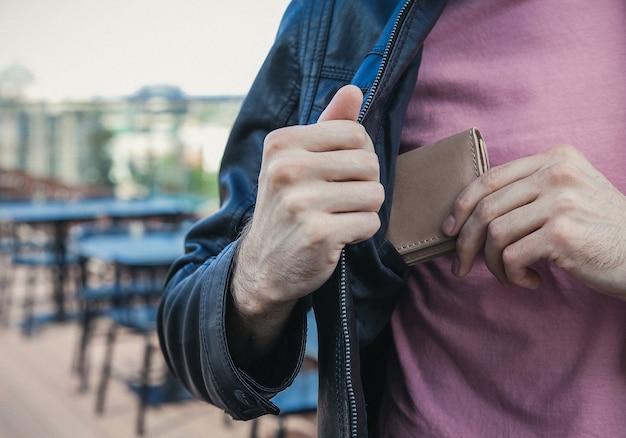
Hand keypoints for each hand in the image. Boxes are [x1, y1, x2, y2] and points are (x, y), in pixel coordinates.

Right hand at [233, 85, 383, 318]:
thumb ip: (328, 125)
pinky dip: (361, 232)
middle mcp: (287, 169)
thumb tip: (355, 89)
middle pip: (369, 162)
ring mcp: (301, 203)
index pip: (354, 133)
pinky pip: (370, 223)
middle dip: (364, 184)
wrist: (264, 265)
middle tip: (339, 200)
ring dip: (364, 210)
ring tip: (338, 217)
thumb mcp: (297, 161)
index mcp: (281, 144)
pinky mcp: (318, 234)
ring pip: (374, 194)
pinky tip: (338, 237)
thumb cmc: (288, 206)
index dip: (359, 155)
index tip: (340, 173)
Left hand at [442, 144, 625, 297]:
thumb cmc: (600, 231)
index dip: (461, 205)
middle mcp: (557, 173)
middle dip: (464, 242)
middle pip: (486, 208)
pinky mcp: (563, 233)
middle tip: (459, 265)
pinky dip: (511, 276)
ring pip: (495, 234)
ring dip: (492, 264)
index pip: (490, 177)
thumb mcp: (569, 194)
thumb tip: (467, 213)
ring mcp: (562, 201)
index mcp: (555, 158)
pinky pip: (512, 257)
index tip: (449, 229)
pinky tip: (530, 281)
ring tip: (509, 276)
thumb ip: (528, 191)